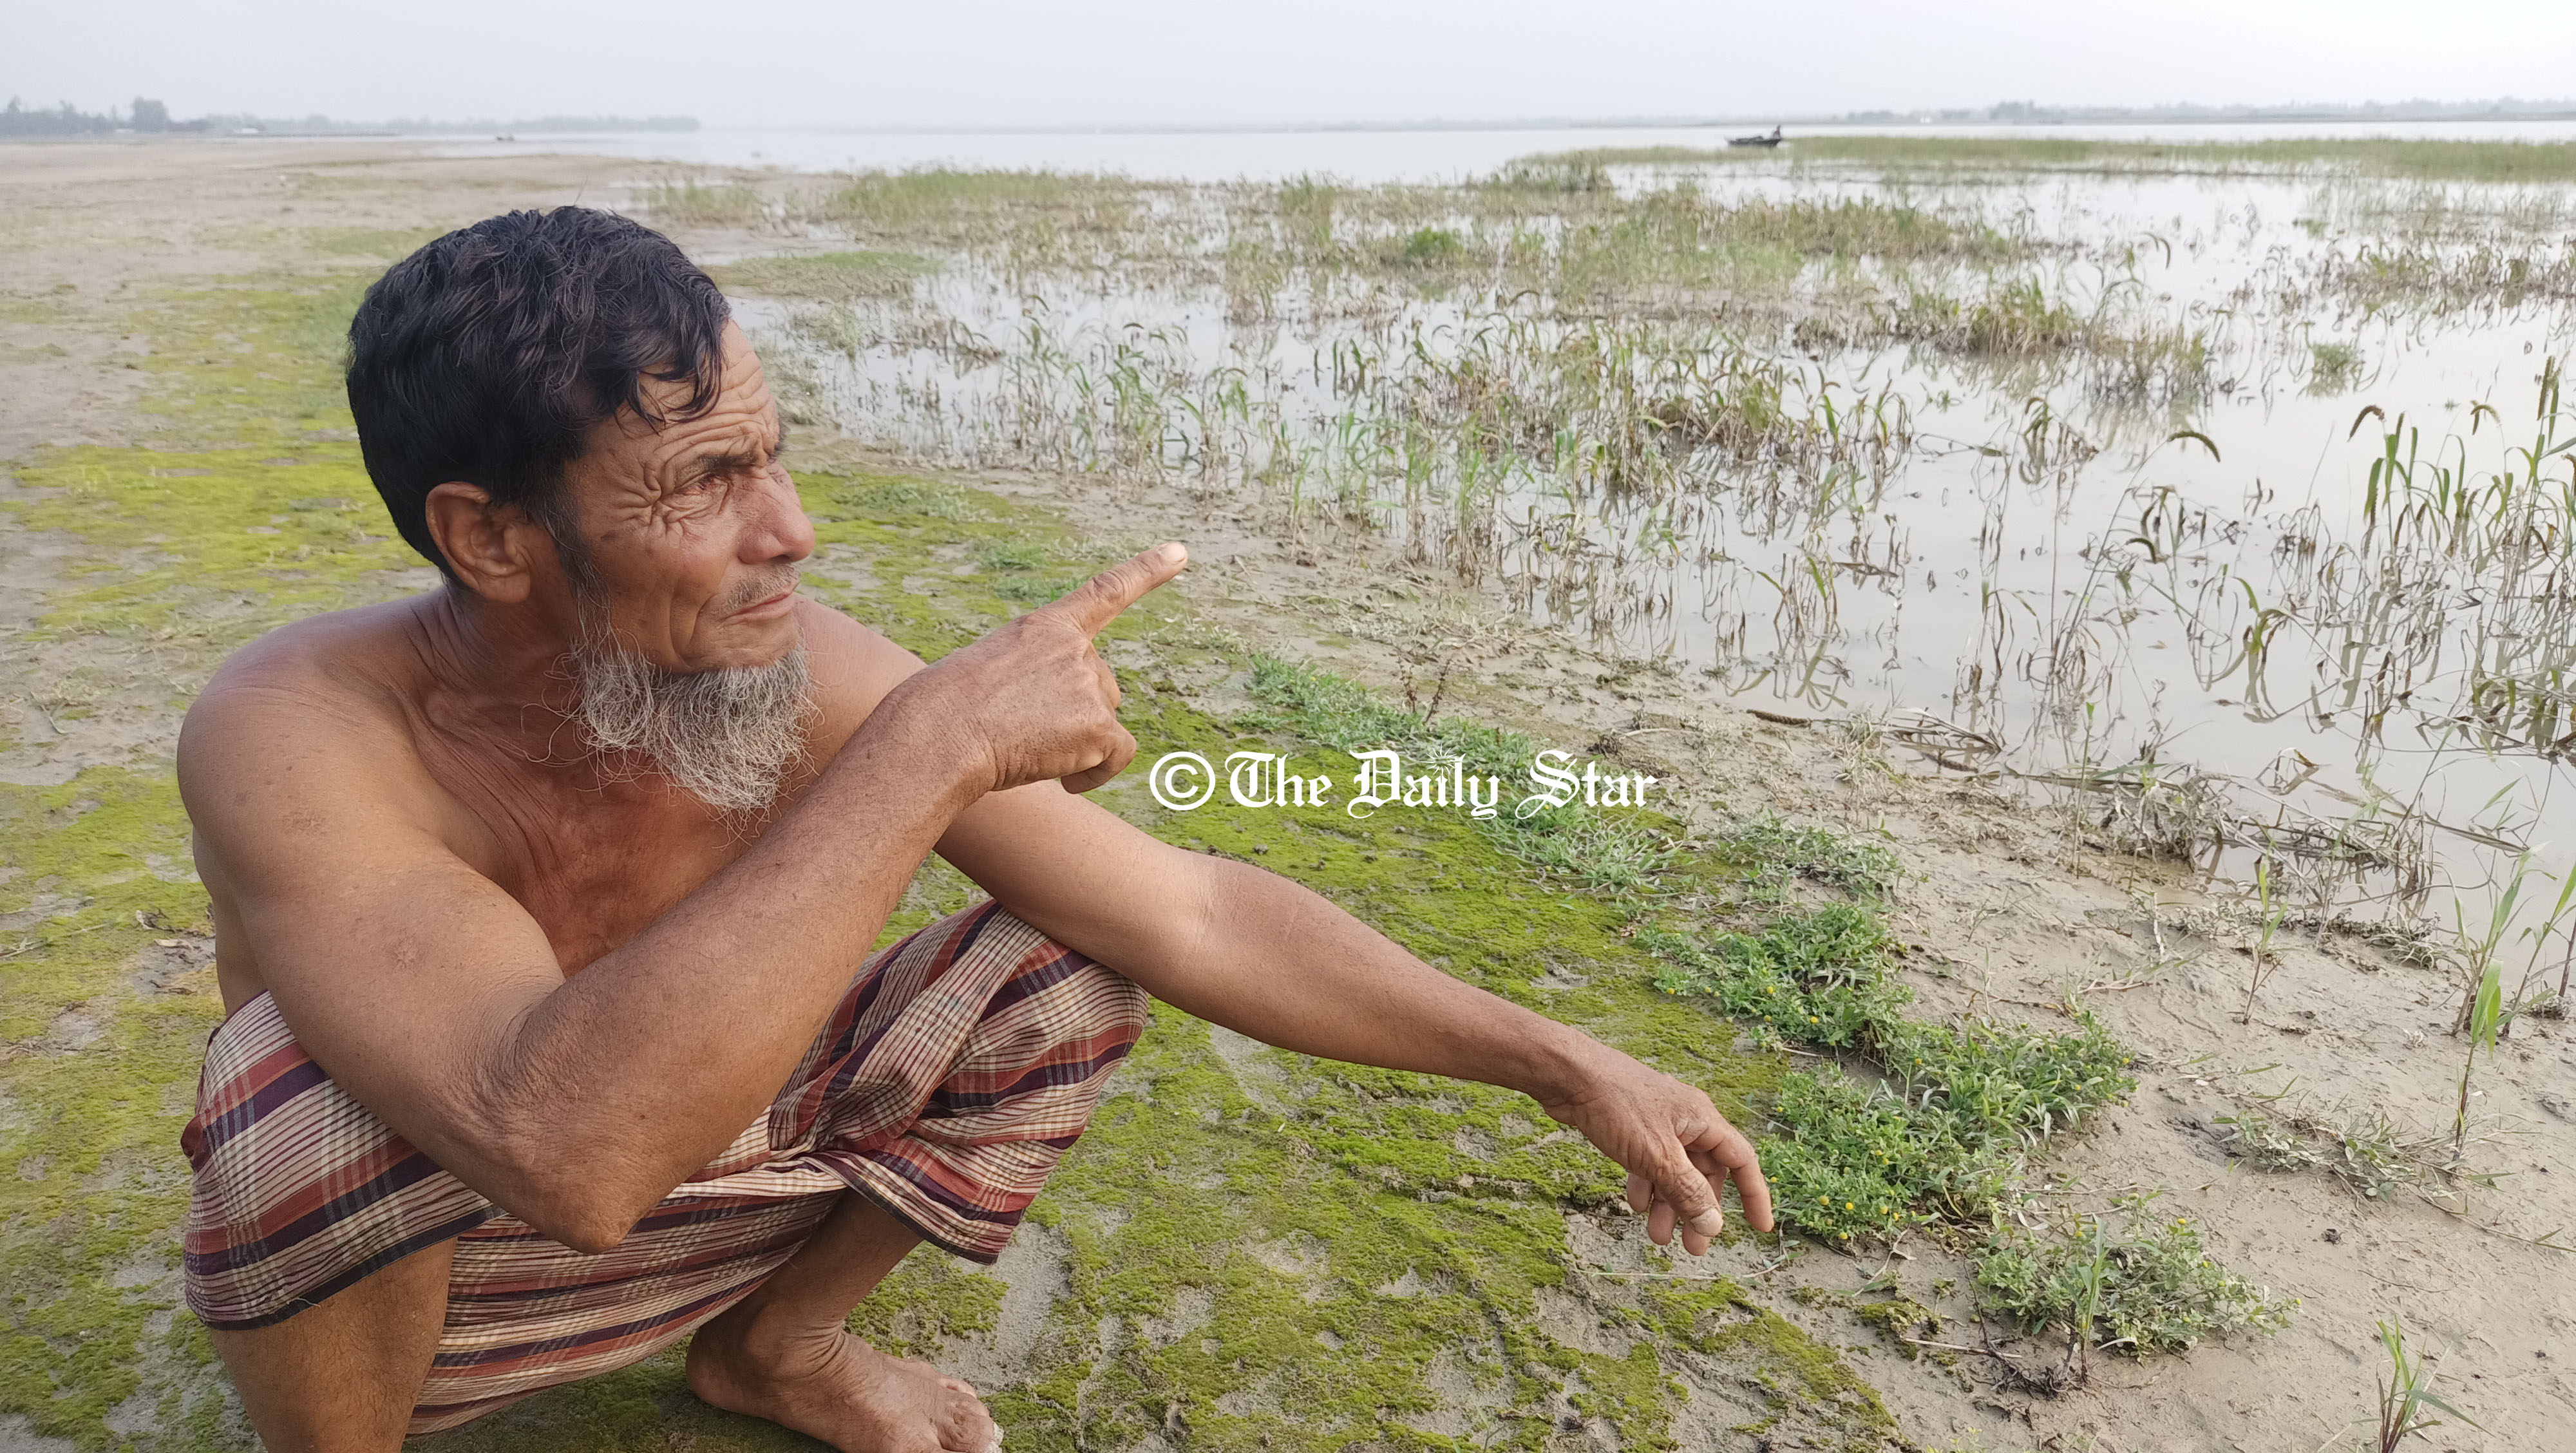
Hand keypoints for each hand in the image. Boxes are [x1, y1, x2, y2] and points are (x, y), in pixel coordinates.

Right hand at [886, 542, 1187, 795]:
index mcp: (1042, 628)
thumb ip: (1030, 680)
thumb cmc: (942, 714)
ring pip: (1103, 724)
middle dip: (1073, 714)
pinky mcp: (1098, 725)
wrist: (939, 734)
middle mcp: (1074, 649)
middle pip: (1100, 688)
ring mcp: (1088, 684)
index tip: (1180, 552)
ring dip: (1075, 744)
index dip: (1146, 571)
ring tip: (1026, 750)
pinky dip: (1095, 773)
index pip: (1104, 593)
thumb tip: (1063, 722)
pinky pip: (1117, 756)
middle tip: (1023, 732)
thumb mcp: (982, 676)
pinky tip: (1066, 784)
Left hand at [1537, 1055, 1772, 1254]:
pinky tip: (1635, 1204)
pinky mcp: (1633, 1127)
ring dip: (1669, 1204)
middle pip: (1705, 1172)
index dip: (1753, 1195)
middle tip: (1692, 1247)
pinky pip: (1650, 1162)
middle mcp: (1686, 1120)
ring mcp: (1658, 1123)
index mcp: (1703, 1120)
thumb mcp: (1657, 1156)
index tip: (1759, 1228)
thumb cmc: (1615, 1106)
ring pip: (1675, 1171)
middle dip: (1699, 1210)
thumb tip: (1713, 1224)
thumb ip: (1687, 1191)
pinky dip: (1647, 1185)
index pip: (1741, 1161)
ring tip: (1657, 1235)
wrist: (1567, 1076)